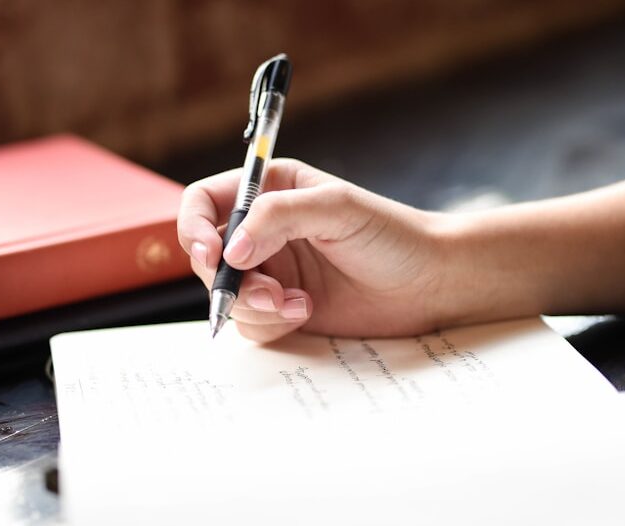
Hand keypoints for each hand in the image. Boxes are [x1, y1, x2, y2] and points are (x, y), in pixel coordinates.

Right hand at [178, 159, 457, 341]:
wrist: (429, 284)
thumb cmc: (392, 235)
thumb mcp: (337, 209)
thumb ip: (278, 217)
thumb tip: (229, 251)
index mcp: (271, 191)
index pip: (204, 203)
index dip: (194, 228)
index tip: (211, 254)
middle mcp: (264, 231)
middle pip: (208, 256)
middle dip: (229, 280)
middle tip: (267, 291)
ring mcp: (272, 272)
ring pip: (226, 295)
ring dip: (253, 305)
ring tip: (297, 304)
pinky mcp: (283, 308)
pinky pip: (250, 323)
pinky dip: (271, 323)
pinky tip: (306, 312)